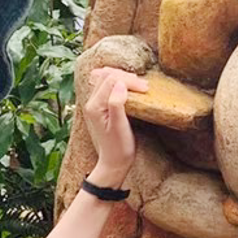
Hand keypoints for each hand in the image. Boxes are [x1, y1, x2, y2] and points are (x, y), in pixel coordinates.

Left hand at [83, 66, 148, 186]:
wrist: (114, 162)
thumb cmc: (119, 147)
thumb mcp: (120, 127)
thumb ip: (117, 104)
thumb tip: (120, 84)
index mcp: (94, 106)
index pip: (110, 80)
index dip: (129, 81)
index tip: (146, 88)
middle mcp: (91, 102)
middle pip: (106, 75)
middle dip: (126, 77)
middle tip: (144, 86)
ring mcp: (95, 103)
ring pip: (105, 77)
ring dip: (122, 77)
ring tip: (138, 85)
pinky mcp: (101, 105)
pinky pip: (106, 85)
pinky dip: (118, 82)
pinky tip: (128, 86)